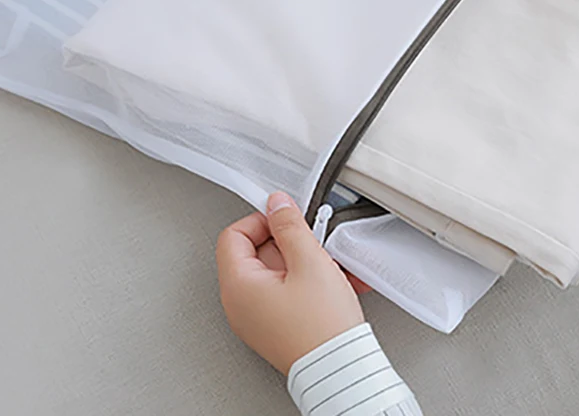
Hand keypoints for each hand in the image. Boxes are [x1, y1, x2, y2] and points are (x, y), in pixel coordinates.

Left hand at [216, 192, 364, 373]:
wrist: (344, 373)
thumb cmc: (323, 329)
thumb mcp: (309, 261)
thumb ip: (290, 225)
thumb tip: (276, 204)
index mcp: (238, 286)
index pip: (234, 235)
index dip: (261, 220)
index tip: (286, 219)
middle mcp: (241, 304)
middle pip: (256, 252)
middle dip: (289, 242)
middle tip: (313, 243)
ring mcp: (258, 318)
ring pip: (277, 271)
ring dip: (305, 261)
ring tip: (330, 266)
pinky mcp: (277, 326)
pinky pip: (288, 290)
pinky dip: (309, 281)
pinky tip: (335, 281)